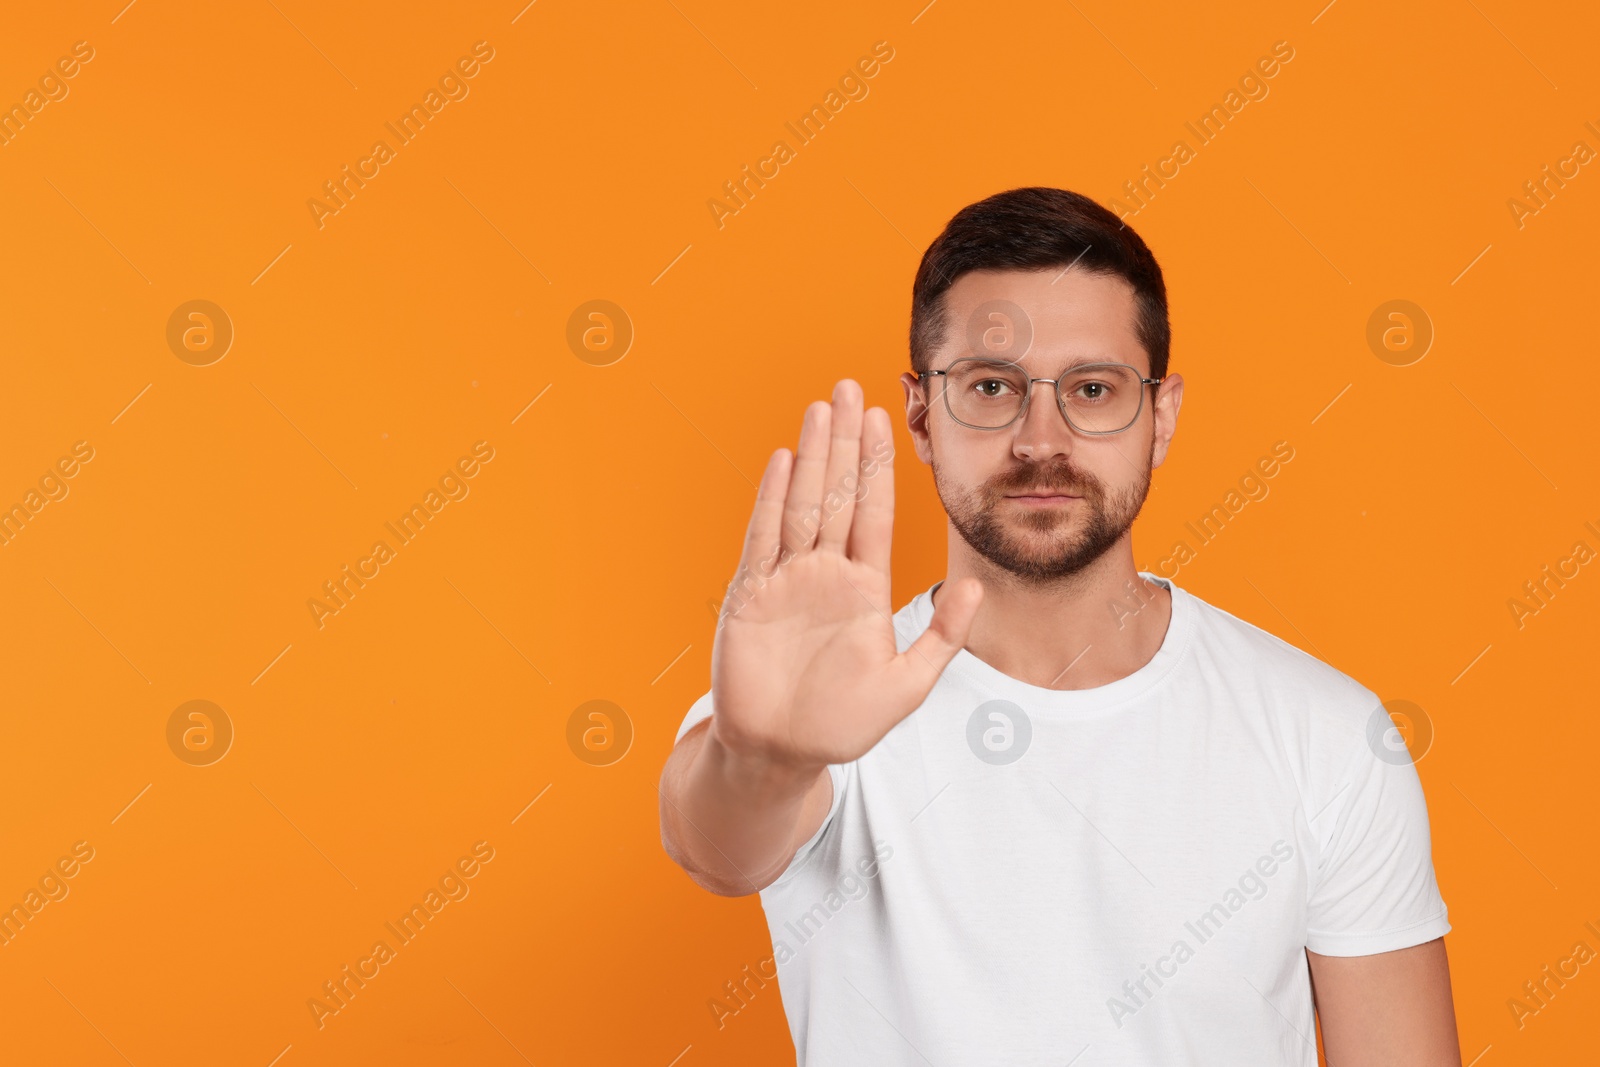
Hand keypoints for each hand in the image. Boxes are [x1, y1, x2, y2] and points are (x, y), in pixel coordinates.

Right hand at [709, 378, 982, 769]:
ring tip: (821, 408)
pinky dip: (772, 499)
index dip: (879, 465)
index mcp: (864, 587)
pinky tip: (783, 461)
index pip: (874, 512)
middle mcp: (826, 574)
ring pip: (803, 504)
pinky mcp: (752, 596)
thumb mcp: (907, 685)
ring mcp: (787, 580)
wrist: (781, 754)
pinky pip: (764, 538)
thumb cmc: (843, 725)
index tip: (885, 418)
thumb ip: (942, 636)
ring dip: (812, 457)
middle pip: (838, 494)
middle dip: (845, 442)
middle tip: (851, 388)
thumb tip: (976, 587)